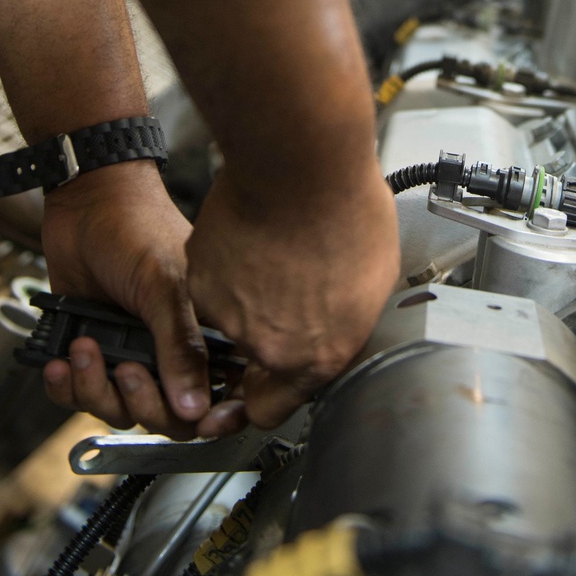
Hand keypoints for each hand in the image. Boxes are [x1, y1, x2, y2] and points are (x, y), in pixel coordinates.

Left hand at [41, 160, 224, 437]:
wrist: (83, 201)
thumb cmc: (137, 227)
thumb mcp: (165, 286)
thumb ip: (180, 347)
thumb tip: (194, 407)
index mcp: (208, 330)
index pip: (222, 394)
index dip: (212, 416)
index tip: (194, 420)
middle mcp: (172, 347)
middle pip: (168, 415)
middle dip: (141, 401)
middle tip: (126, 368)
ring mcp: (133, 350)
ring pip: (121, 410)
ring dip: (95, 388)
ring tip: (83, 348)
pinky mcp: (94, 350)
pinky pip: (81, 395)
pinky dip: (67, 387)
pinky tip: (59, 360)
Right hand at [186, 160, 399, 432]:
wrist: (304, 165)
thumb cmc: (348, 211)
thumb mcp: (374, 281)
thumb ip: (345, 322)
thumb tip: (339, 324)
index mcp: (315, 357)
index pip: (271, 410)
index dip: (270, 392)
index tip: (270, 379)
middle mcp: (267, 344)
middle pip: (252, 359)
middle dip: (264, 334)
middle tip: (285, 292)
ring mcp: (228, 311)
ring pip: (230, 316)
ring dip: (248, 294)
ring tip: (276, 252)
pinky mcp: (201, 274)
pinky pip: (212, 281)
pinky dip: (228, 264)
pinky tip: (255, 236)